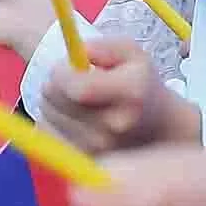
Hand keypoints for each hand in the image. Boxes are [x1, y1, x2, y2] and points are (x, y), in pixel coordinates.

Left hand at [42, 36, 187, 154]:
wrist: (158, 127)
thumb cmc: (138, 82)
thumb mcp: (129, 52)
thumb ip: (102, 47)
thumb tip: (75, 55)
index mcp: (131, 94)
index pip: (77, 87)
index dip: (61, 72)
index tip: (67, 66)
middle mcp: (115, 126)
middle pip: (53, 98)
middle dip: (55, 82)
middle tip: (74, 79)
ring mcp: (100, 147)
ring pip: (46, 113)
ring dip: (54, 101)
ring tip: (78, 98)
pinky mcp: (85, 158)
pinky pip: (48, 131)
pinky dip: (55, 120)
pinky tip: (75, 116)